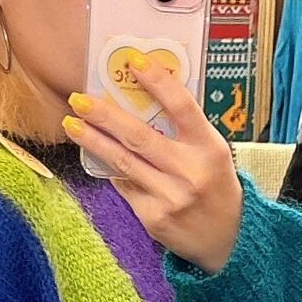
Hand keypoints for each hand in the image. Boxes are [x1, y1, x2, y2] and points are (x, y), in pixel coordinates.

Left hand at [64, 54, 243, 274]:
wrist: (228, 240)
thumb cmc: (217, 187)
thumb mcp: (213, 153)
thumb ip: (185, 130)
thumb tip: (142, 100)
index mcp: (209, 148)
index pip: (181, 106)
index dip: (157, 81)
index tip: (133, 61)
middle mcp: (189, 172)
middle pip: (139, 136)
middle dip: (105, 116)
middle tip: (79, 99)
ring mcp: (169, 197)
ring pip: (123, 162)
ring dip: (94, 142)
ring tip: (72, 124)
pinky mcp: (153, 217)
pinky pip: (125, 186)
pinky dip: (112, 169)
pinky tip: (98, 156)